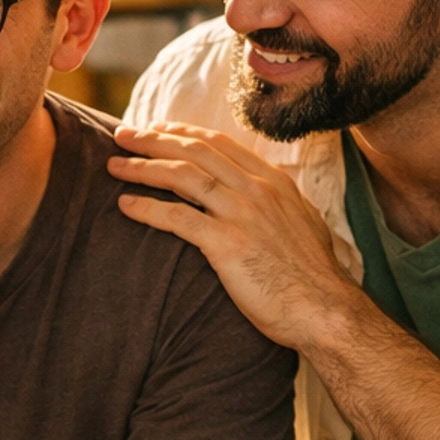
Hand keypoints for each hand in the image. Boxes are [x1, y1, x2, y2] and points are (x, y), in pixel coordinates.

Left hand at [109, 121, 346, 347]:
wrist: (324, 310)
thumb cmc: (311, 278)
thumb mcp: (301, 225)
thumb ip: (276, 205)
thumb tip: (263, 199)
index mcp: (274, 182)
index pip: (220, 143)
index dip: (184, 132)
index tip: (158, 128)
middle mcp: (257, 190)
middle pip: (195, 150)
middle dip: (154, 139)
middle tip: (123, 135)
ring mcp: (243, 214)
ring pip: (183, 176)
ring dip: (143, 167)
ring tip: (115, 166)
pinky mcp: (227, 245)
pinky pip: (178, 218)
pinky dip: (147, 208)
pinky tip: (125, 206)